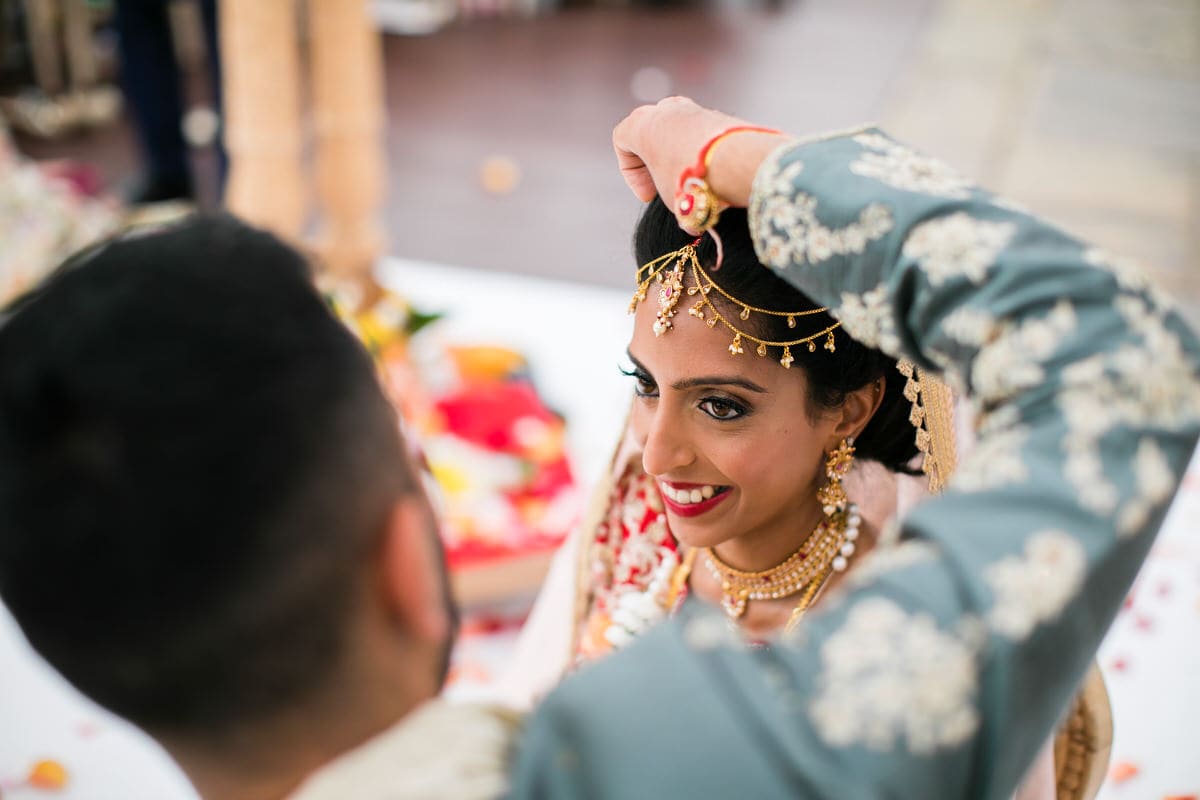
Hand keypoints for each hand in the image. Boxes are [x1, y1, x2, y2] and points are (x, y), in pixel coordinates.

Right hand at [613, 98, 791, 233]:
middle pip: (650, 132)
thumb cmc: (690, 179)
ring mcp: (694, 109)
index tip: (648, 196)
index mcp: (641, 123)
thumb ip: (668, 195)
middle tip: (664, 185)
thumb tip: (688, 214)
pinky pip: (703, 137)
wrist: (733, 162)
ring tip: (690, 183)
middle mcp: (665, 109)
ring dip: (680, 157)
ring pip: (678, 132)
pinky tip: (712, 178)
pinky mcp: (720, 117)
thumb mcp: (668, 197)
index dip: (632, 174)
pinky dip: (702, 156)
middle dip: (655, 161)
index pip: (622, 141)